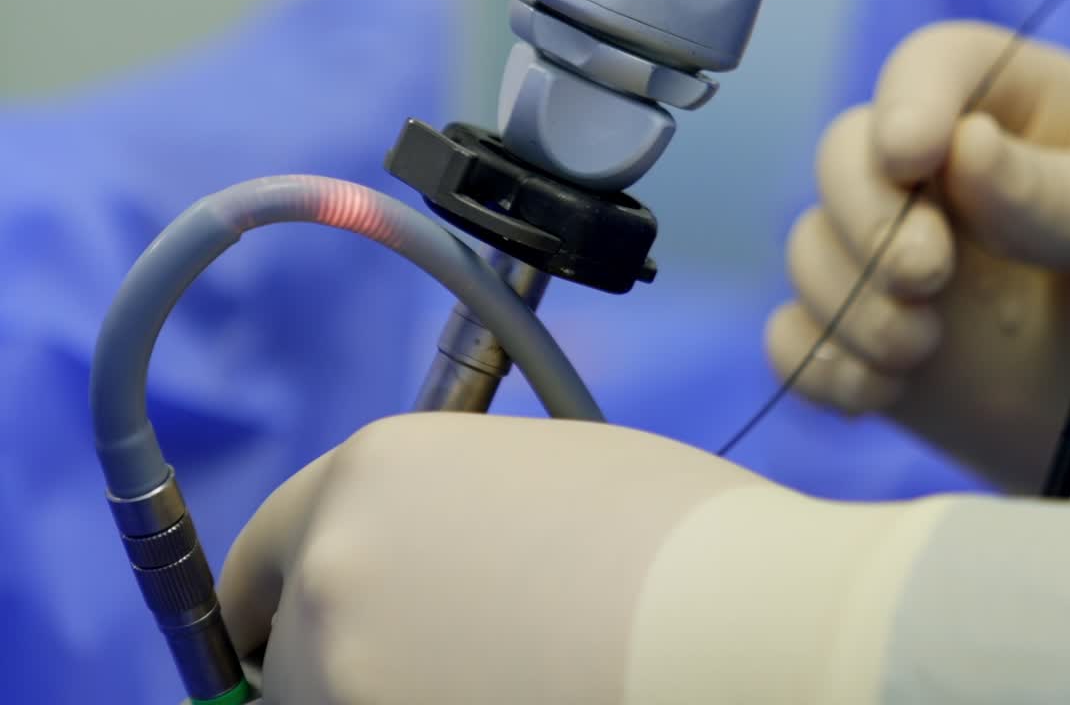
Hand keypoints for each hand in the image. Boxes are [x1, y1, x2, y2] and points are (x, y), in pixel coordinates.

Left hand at [217, 413, 761, 703]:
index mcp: (370, 471)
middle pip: (282, 645)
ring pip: (321, 702)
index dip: (279, 596)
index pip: (258, 553)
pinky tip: (506, 696)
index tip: (290, 632)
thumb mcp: (529, 478)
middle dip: (338, 662)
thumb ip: (442, 516)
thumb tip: (424, 571)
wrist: (729, 617)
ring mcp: (344, 671)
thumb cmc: (662, 528)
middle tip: (425, 669)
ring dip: (377, 694)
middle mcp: (333, 565)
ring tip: (489, 684)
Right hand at [768, 20, 1069, 501]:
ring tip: (920, 354)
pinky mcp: (882, 341)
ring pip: (813, 244)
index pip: (932, 67)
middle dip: (865, 217)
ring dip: (846, 299)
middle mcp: (947, 178)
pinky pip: (800, 336)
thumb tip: (959, 148)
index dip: (905, 102)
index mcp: (1022, 111)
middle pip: (845, 154)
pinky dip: (817, 361)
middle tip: (927, 278)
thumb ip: (1061, 195)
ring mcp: (908, 262)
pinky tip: (877, 392)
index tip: (912, 160)